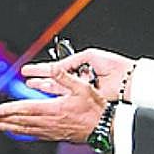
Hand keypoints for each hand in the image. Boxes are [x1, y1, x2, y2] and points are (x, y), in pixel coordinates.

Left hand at [0, 66, 106, 142]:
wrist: (105, 128)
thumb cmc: (95, 108)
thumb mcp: (83, 87)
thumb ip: (65, 77)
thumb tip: (52, 68)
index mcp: (54, 109)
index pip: (25, 109)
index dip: (8, 110)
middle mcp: (50, 122)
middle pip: (21, 121)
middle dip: (3, 120)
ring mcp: (52, 130)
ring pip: (25, 129)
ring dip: (9, 127)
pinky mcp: (56, 136)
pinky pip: (35, 134)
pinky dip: (22, 132)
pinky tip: (17, 132)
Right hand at [21, 47, 136, 100]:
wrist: (127, 79)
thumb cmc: (113, 65)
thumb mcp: (88, 56)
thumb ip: (69, 62)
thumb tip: (54, 67)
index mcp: (79, 66)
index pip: (56, 68)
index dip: (41, 69)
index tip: (28, 70)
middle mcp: (78, 78)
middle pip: (55, 79)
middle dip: (39, 78)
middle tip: (25, 78)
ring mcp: (81, 89)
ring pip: (58, 89)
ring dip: (43, 86)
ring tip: (31, 85)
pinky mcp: (85, 97)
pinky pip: (67, 96)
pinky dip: (55, 95)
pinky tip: (45, 94)